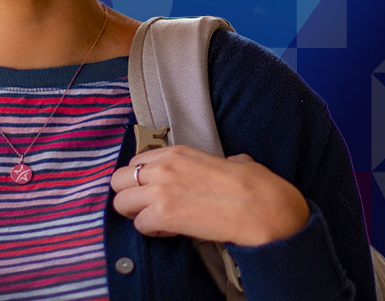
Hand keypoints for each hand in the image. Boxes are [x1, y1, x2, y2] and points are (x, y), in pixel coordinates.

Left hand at [110, 144, 309, 245]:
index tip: (156, 192)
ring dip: (136, 215)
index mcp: (178, 152)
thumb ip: (223, 161)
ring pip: (121, 202)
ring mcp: (160, 190)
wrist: (266, 211)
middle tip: (147, 209)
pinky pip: (139, 224)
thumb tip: (232, 162)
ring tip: (159, 222)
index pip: (136, 162)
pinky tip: (171, 232)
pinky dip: (151, 231)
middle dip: (129, 196)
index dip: (143, 180)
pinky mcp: (163, 214)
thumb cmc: (258, 189)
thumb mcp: (237, 162)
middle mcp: (163, 167)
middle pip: (118, 179)